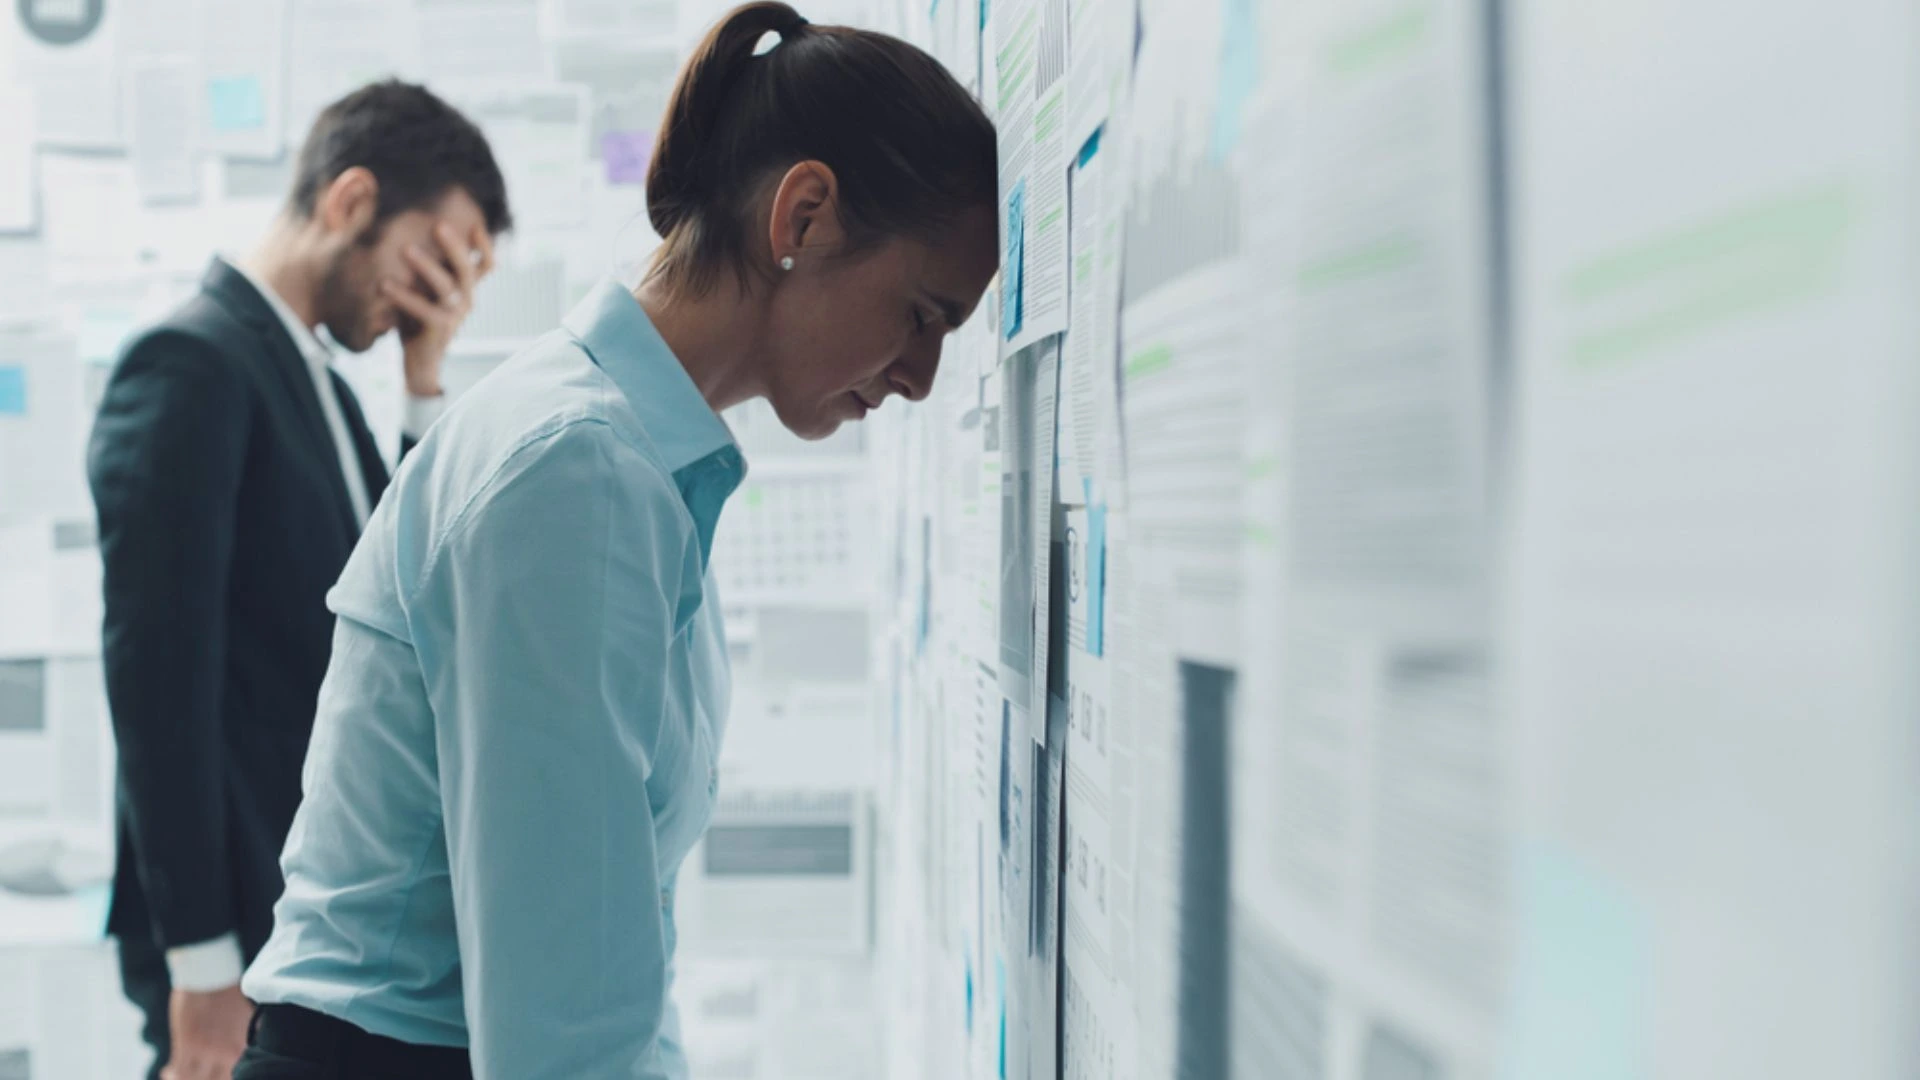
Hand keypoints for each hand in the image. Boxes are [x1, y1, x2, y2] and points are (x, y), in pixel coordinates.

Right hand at [161, 984, 252, 1079]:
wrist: (211, 974)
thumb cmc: (229, 994)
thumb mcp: (246, 1019)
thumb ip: (248, 1038)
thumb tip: (252, 1050)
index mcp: (244, 1048)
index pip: (236, 1076)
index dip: (224, 1077)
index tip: (217, 1075)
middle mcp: (228, 1053)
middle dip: (206, 1079)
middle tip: (198, 1074)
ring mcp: (207, 1051)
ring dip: (183, 1079)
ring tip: (176, 1076)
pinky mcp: (187, 1044)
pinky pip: (178, 1071)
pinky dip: (172, 1075)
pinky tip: (167, 1071)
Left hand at [384, 221, 495, 397]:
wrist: (420, 362)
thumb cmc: (418, 320)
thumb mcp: (424, 291)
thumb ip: (424, 270)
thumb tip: (403, 234)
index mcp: (466, 288)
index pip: (487, 265)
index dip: (485, 245)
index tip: (474, 224)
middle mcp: (466, 299)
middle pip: (468, 269)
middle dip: (454, 245)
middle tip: (438, 224)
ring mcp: (456, 315)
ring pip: (447, 286)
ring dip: (427, 266)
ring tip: (405, 249)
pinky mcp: (440, 328)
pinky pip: (424, 309)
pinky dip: (404, 296)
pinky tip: (384, 284)